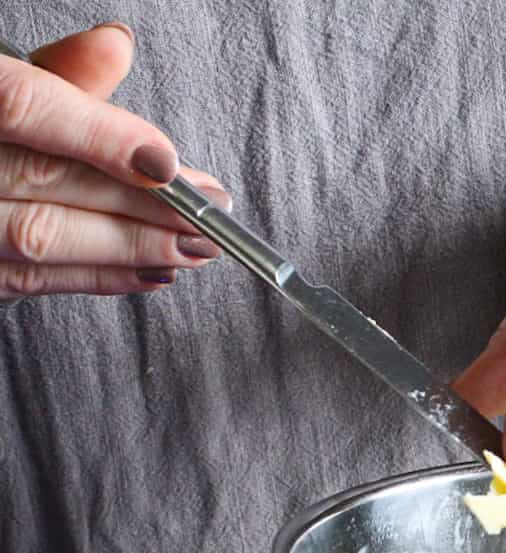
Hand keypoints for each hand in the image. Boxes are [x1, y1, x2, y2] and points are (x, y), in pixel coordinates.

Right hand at [0, 23, 231, 298]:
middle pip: (46, 180)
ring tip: (195, 247)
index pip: (22, 108)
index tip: (168, 162)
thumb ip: (50, 74)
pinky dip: (99, 277)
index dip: (101, 136)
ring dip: (130, 246)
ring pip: (40, 237)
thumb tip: (116, 46)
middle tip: (210, 210)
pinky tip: (153, 272)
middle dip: (140, 201)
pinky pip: (31, 282)